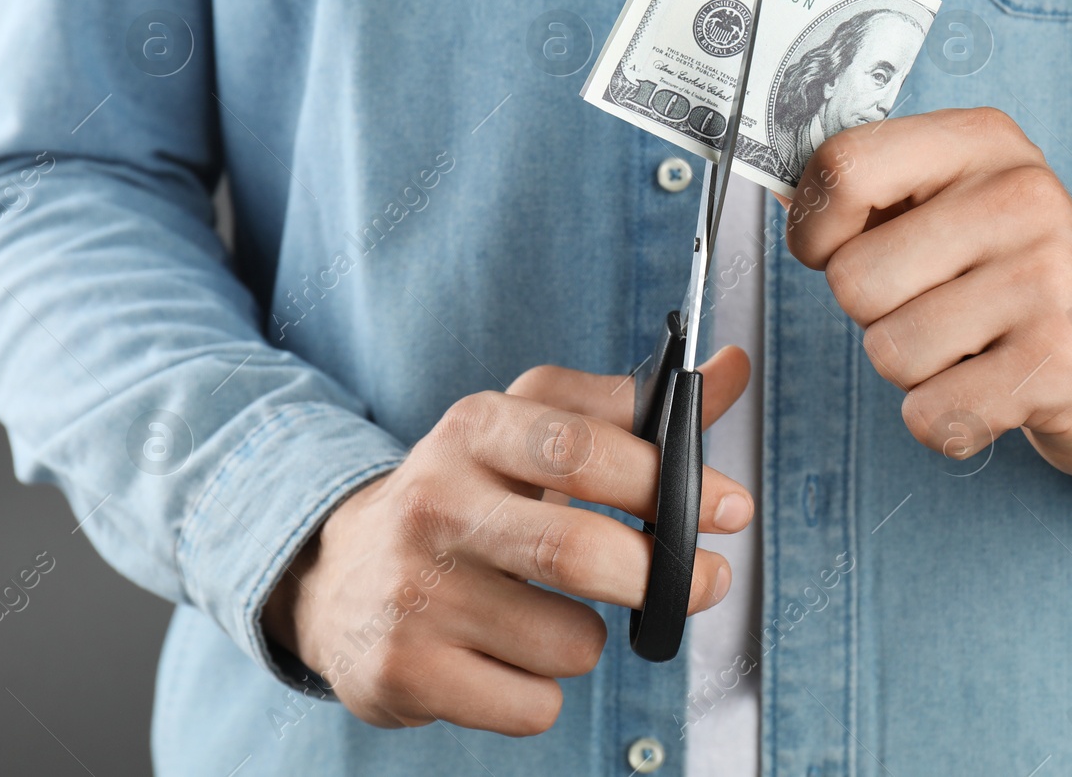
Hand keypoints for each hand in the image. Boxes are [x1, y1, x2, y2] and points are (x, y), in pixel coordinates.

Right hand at [261, 347, 752, 734]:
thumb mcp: (533, 433)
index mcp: (475, 429)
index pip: (583, 448)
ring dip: (590, 639)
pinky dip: (545, 693)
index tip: (730, 508)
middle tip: (700, 581)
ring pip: (570, 641)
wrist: (337, 576)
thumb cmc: (466, 499)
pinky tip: (511, 659)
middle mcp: (435, 502)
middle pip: (578, 551)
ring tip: (556, 616)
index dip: (670, 482)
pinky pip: (533, 704)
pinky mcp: (404, 670)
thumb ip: (633, 409)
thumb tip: (734, 367)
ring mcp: (413, 590)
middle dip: (662, 574)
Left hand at [785, 108, 1071, 482]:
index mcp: (985, 142)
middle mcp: (1023, 196)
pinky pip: (932, 414)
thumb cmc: (1020, 281)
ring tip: (972, 350)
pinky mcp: (1061, 361)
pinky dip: (946, 423)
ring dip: (914, 373)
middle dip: (875, 316)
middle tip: (937, 311)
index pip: (846, 166)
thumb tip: (785, 196)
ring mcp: (1049, 278)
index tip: (829, 249)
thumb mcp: (959, 207)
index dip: (813, 225)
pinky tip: (991, 394)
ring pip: (889, 351)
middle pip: (854, 277)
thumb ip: (876, 195)